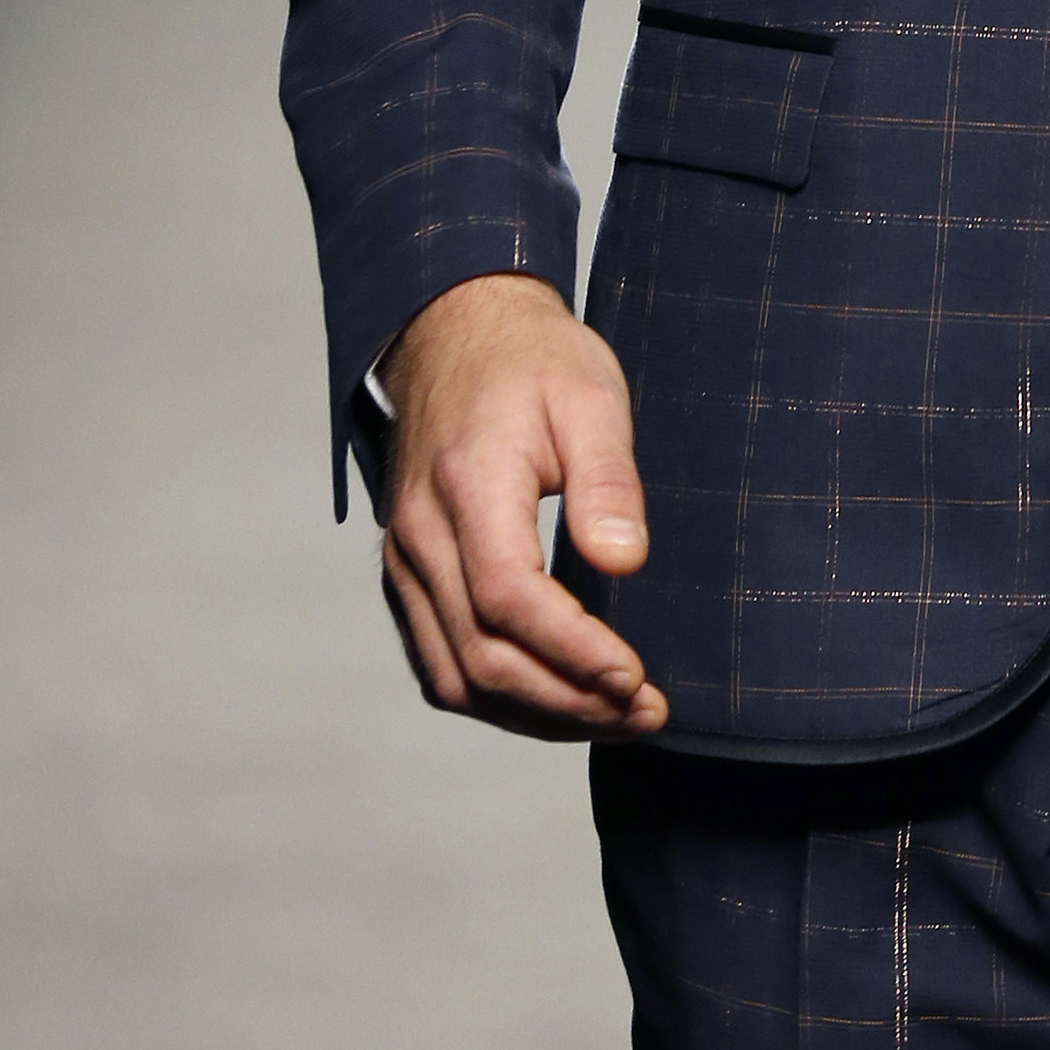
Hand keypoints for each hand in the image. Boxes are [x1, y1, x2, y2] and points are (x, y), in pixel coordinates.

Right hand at [377, 272, 668, 739]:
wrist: (456, 332)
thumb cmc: (532, 360)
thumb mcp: (591, 395)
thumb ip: (608, 480)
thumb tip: (624, 562)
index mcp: (468, 484)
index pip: (508, 598)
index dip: (572, 653)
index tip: (635, 678)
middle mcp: (421, 534)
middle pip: (480, 656)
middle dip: (566, 701)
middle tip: (644, 713)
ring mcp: (405, 561)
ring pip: (454, 676)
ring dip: (534, 714)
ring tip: (613, 717)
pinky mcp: (408, 576)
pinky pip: (439, 662)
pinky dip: (498, 696)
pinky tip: (558, 699)